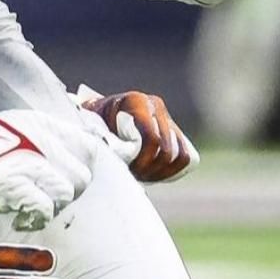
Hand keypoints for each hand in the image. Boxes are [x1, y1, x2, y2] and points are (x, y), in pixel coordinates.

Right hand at [0, 109, 98, 229]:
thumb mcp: (14, 134)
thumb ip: (46, 140)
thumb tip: (85, 152)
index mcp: (37, 123)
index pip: (86, 143)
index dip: (84, 166)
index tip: (73, 180)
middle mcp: (35, 137)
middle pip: (81, 172)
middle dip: (68, 191)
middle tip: (46, 198)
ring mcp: (25, 160)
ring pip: (67, 192)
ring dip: (53, 206)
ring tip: (32, 209)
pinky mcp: (12, 184)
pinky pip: (45, 208)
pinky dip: (36, 219)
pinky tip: (22, 219)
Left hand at [78, 89, 198, 181]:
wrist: (99, 113)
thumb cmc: (92, 122)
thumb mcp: (95, 126)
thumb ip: (105, 138)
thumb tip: (118, 156)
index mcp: (136, 102)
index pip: (152, 139)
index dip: (144, 160)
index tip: (132, 170)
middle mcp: (155, 106)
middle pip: (166, 150)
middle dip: (151, 169)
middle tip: (135, 176)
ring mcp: (167, 117)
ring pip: (180, 154)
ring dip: (162, 171)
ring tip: (144, 176)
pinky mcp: (173, 129)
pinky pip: (186, 155)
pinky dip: (175, 169)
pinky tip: (157, 175)